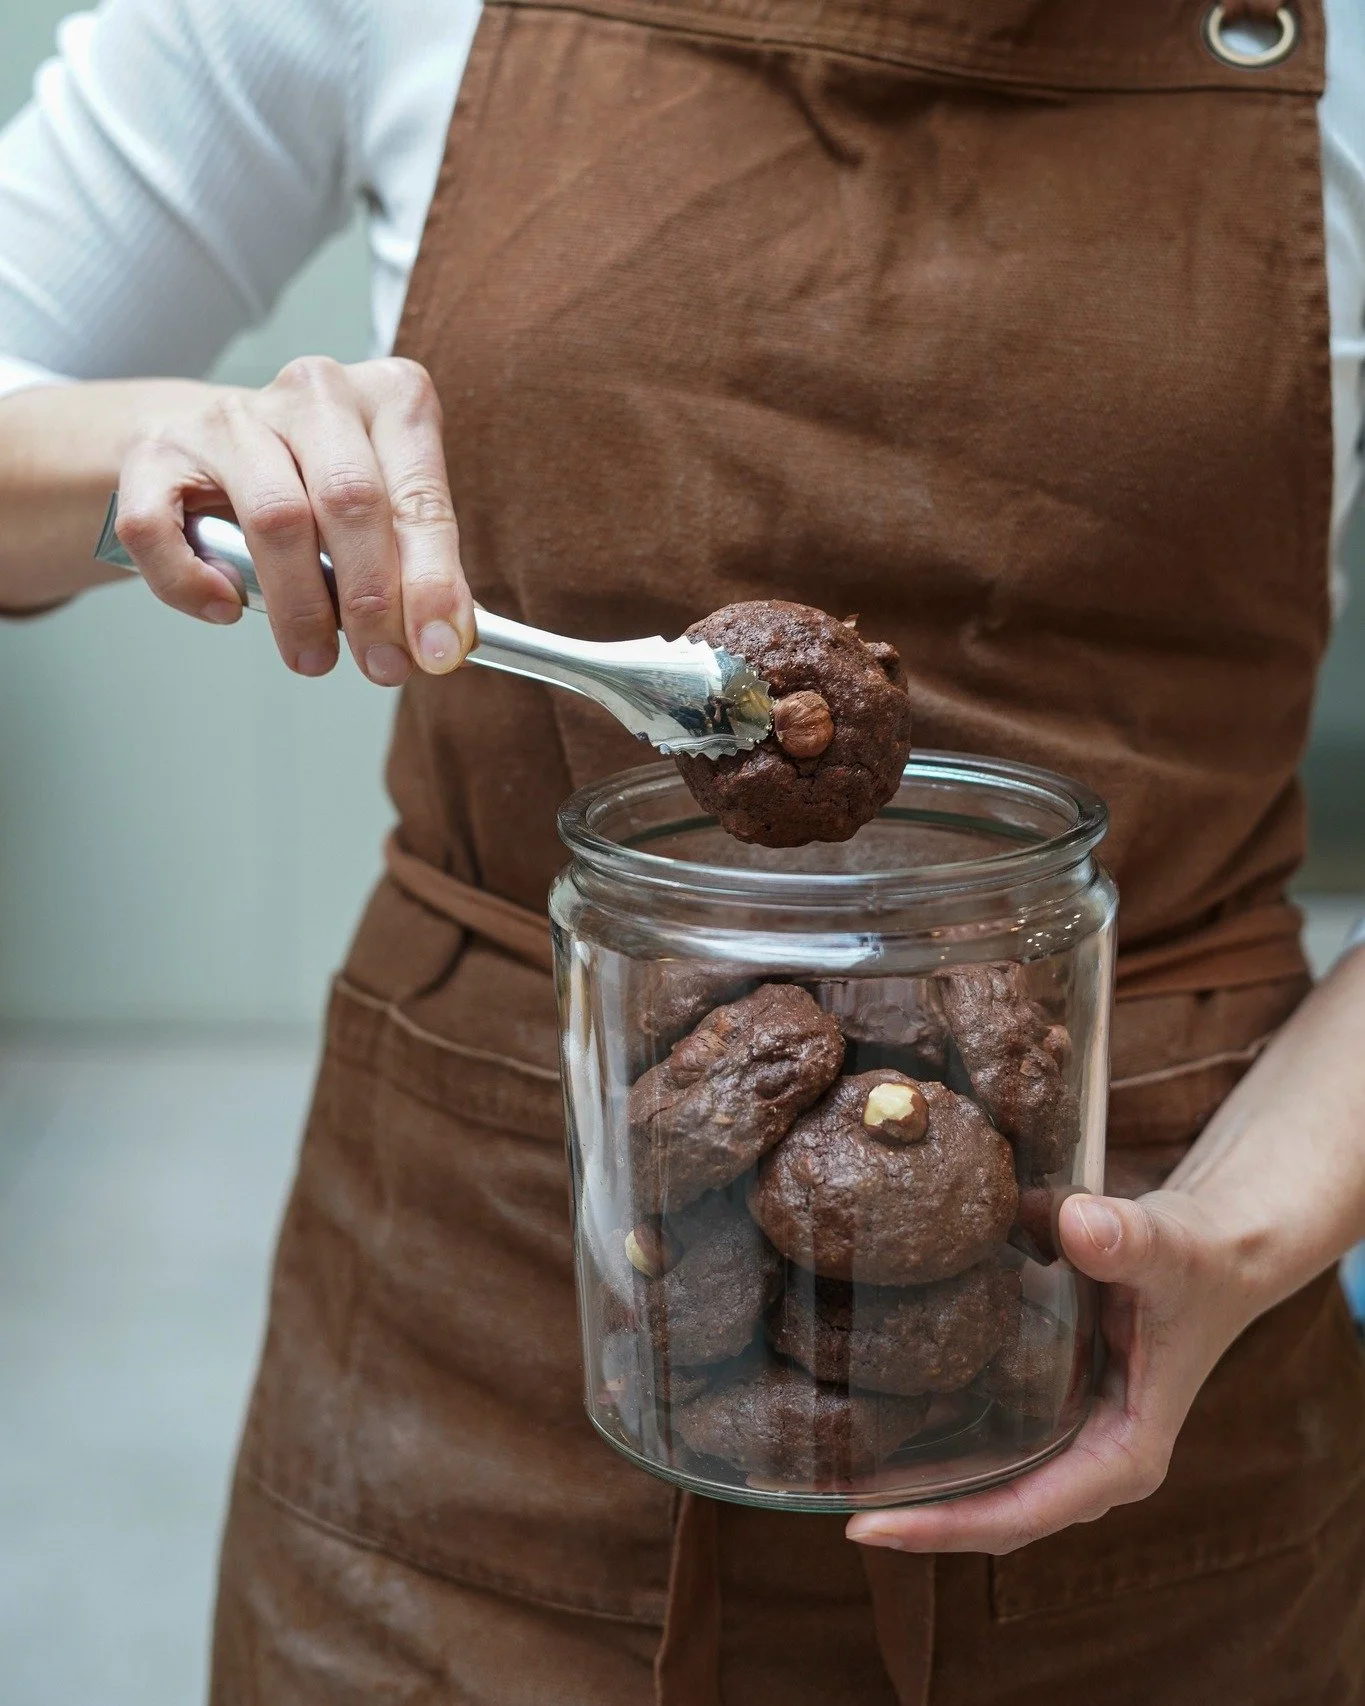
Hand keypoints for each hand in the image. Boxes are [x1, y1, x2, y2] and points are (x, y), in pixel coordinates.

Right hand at [112, 356, 473, 684]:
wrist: (208, 449)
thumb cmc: (317, 489)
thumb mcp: (386, 515)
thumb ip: (420, 569)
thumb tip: (447, 638)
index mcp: (388, 398)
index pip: (418, 496)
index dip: (432, 582)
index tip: (438, 650)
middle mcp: (314, 393)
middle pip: (350, 499)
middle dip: (371, 599)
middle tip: (382, 665)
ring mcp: (230, 417)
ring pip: (273, 516)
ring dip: (299, 605)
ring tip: (314, 656)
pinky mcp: (154, 453)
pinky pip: (163, 528)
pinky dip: (193, 582)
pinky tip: (225, 608)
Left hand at [846, 1189, 1260, 1554]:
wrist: (1215, 1249)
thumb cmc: (1196, 1259)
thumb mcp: (1167, 1247)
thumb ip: (1127, 1238)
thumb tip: (1078, 1225)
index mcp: (1125, 1455)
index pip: (1025, 1514)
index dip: (945, 1527)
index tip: (869, 1529)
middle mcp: (1095, 1462)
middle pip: (995, 1514)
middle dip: (918, 1518)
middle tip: (830, 1500)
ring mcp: (1073, 1438)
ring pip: (986, 1482)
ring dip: (921, 1481)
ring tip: (836, 1467)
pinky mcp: (1054, 1407)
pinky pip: (988, 1436)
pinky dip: (938, 1432)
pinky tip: (875, 1406)